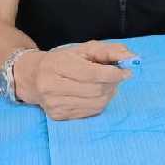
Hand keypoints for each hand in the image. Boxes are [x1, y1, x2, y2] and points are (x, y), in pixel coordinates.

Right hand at [12, 41, 133, 120]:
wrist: (32, 77)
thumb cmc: (64, 60)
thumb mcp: (85, 49)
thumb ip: (110, 50)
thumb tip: (132, 58)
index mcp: (57, 65)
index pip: (92, 74)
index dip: (113, 74)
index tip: (125, 71)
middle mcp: (51, 86)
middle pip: (96, 90)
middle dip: (112, 83)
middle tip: (115, 77)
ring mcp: (53, 104)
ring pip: (96, 103)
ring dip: (108, 94)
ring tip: (105, 85)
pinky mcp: (57, 116)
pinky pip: (90, 112)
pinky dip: (99, 103)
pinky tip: (94, 94)